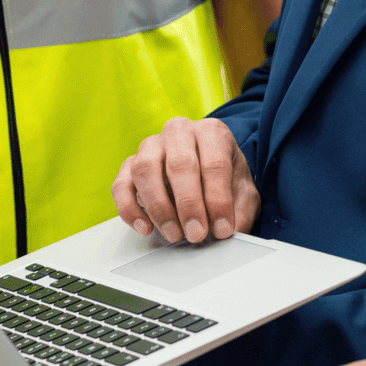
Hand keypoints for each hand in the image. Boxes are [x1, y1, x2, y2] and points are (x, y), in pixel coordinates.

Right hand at [112, 117, 259, 242]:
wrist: (205, 167)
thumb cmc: (224, 176)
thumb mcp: (243, 190)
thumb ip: (241, 209)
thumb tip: (232, 230)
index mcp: (211, 132)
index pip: (214, 162)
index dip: (218, 199)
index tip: (222, 229)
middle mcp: (179, 132)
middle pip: (179, 164)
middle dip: (188, 204)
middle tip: (196, 234)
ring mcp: (151, 145)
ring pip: (145, 169)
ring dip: (159, 207)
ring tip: (174, 234)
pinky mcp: (130, 163)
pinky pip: (121, 183)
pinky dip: (129, 208)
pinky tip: (144, 227)